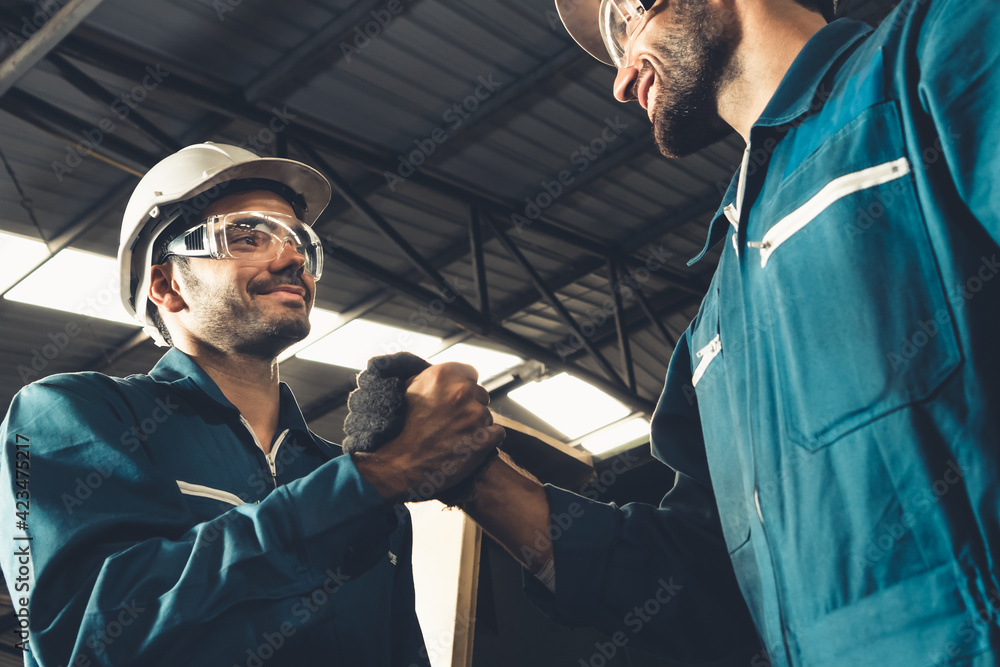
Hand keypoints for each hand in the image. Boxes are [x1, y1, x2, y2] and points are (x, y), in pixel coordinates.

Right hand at [351, 362, 504, 503]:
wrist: (401, 464)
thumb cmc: (401, 431)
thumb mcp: (408, 391)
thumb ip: (430, 378)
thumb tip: (444, 376)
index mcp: (443, 375)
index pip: (470, 373)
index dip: (462, 387)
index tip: (454, 400)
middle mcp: (461, 392)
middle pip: (480, 394)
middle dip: (470, 406)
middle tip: (452, 422)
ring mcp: (474, 415)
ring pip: (487, 415)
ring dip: (476, 424)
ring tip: (455, 437)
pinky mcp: (484, 438)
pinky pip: (497, 433)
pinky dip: (487, 440)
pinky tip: (468, 446)